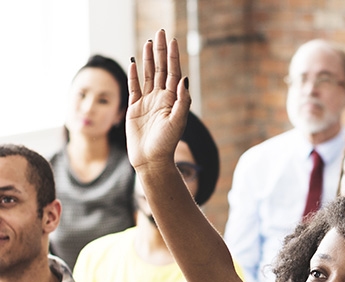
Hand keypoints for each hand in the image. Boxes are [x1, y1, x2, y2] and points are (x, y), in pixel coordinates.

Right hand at [126, 29, 190, 172]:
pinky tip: (133, 62)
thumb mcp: (178, 122)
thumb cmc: (167, 144)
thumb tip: (183, 79)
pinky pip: (134, 87)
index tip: (172, 40)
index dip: (173, 56)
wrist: (151, 160)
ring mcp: (147, 102)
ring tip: (149, 42)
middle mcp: (161, 98)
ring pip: (148, 75)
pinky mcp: (134, 108)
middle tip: (160, 32)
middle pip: (160, 69)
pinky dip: (133, 74)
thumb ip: (182, 101)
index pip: (173, 72)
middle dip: (161, 51)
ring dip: (148, 59)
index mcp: (172, 99)